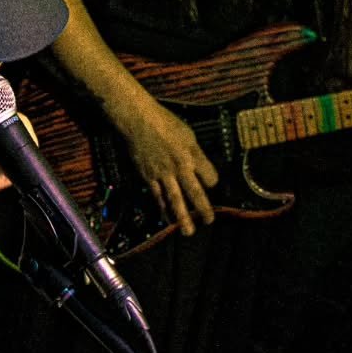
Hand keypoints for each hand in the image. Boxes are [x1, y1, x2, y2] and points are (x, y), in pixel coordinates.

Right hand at [124, 100, 218, 237]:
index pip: (209, 176)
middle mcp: (180, 166)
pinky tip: (167, 220)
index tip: (212, 185)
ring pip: (175, 199)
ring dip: (182, 217)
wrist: (139, 120)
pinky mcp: (149, 177)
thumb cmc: (164, 122)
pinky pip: (157, 197)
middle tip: (209, 222)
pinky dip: (163, 209)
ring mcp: (163, 174)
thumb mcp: (187, 134)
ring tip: (188, 232)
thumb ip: (195, 153)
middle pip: (195, 192)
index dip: (213, 182)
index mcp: (192, 154)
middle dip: (203, 209)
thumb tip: (200, 166)